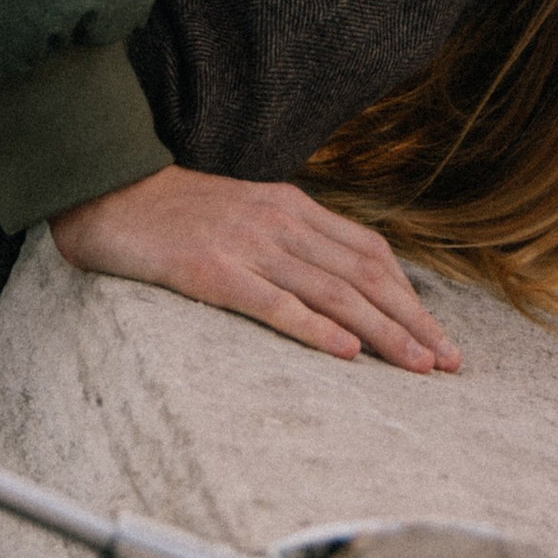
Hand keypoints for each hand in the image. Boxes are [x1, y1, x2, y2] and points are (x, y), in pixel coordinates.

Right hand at [48, 166, 460, 374]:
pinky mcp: (212, 270)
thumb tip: (337, 285)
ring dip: (382, 331)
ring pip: (332, 291)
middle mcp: (279, 222)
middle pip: (363, 275)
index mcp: (291, 206)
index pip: (368, 252)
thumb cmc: (174, 212)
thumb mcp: (244, 213)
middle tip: (449, 362)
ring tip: (417, 365)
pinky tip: (345, 351)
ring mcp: (247, 244)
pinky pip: (273, 303)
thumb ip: (289, 240)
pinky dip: (315, 328)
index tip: (438, 334)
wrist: (108, 192)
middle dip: (412, 320)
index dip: (409, 295)